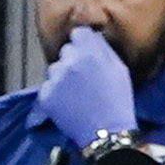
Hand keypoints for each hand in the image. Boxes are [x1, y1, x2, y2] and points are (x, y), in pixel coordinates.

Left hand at [35, 25, 137, 144]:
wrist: (105, 131)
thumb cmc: (118, 99)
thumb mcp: (119, 68)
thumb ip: (102, 49)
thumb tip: (91, 37)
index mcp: (90, 53)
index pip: (78, 33)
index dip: (83, 42)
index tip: (87, 50)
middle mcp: (68, 63)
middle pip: (65, 50)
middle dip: (73, 58)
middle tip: (84, 75)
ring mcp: (54, 80)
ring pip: (54, 69)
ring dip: (62, 75)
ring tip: (76, 91)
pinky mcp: (45, 96)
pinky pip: (48, 87)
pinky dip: (55, 92)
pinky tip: (68, 102)